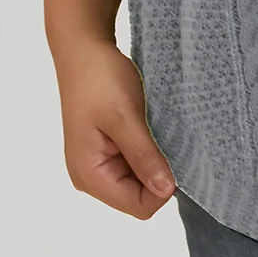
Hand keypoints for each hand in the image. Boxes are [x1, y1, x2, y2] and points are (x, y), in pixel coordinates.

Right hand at [52, 36, 175, 218]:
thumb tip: (166, 191)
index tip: (173, 154)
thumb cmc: (99, 79)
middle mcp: (90, 177)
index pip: (139, 206)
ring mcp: (99, 164)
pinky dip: (149, 150)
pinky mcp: (108, 150)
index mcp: (89, 175)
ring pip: (141, 180)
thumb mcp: (125, 117)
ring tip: (156, 129)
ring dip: (155, 159)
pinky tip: (151, 127)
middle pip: (139, 197)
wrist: (83, 50)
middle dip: (158, 172)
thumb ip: (144, 156)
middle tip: (165, 137)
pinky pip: (136, 164)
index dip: (162, 187)